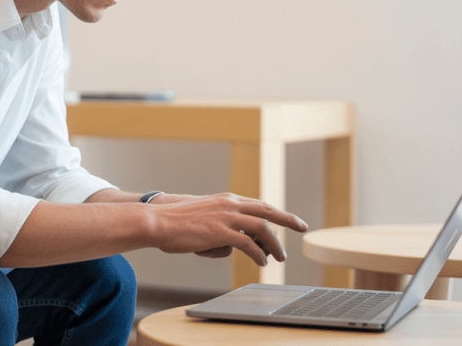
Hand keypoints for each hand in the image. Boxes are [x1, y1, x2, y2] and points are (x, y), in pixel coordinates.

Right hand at [149, 192, 307, 265]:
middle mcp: (229, 204)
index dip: (276, 212)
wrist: (158, 221)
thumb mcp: (205, 217)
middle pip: (267, 211)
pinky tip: (261, 262)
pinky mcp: (219, 231)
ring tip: (279, 257)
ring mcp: (225, 217)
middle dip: (288, 219)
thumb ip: (223, 225)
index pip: (258, 205)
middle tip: (302, 227)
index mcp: (226, 200)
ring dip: (274, 244)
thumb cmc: (177, 223)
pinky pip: (247, 244)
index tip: (289, 219)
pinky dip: (258, 253)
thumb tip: (234, 243)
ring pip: (261, 228)